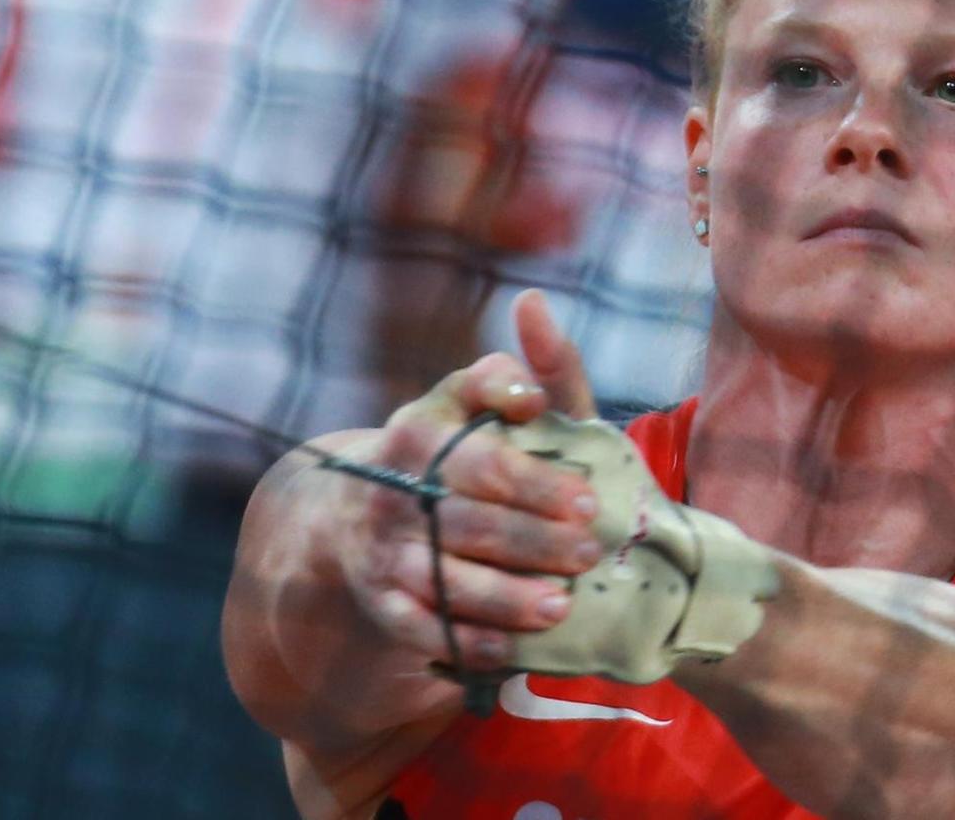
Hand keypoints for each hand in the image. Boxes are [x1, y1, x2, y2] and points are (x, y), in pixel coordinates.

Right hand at [334, 291, 602, 672]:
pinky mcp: (381, 602)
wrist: (363, 509)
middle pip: (470, 520)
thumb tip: (534, 305)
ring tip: (561, 605)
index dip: (536, 480)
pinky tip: (516, 649)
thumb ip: (527, 366)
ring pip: (446, 578)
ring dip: (506, 597)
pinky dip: (470, 642)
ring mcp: (385, 549)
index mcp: (422, 428)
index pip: (481, 456)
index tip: (589, 497)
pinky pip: (423, 629)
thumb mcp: (484, 402)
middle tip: (591, 552)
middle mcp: (395, 488)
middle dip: (534, 539)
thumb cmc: (457, 450)